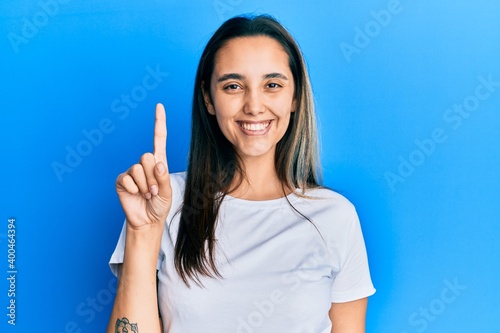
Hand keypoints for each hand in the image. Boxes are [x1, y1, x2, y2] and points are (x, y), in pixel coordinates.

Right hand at [115, 103, 171, 229]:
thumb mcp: (167, 192)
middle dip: (152, 176)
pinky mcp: (121, 180)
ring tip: (147, 194)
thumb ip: (163, 177)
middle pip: (146, 156)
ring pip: (137, 168)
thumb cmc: (159, 205)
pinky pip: (126, 178)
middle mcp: (144, 164)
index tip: (159, 105)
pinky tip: (136, 195)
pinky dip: (133, 189)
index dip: (159, 122)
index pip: (159, 138)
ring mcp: (132, 171)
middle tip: (154, 190)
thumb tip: (157, 162)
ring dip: (144, 185)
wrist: (147, 220)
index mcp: (159, 162)